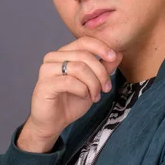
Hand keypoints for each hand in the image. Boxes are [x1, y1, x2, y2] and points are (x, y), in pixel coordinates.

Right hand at [17, 36, 122, 151]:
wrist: (53, 122)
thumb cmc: (70, 102)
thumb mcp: (93, 83)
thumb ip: (104, 68)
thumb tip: (119, 54)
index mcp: (64, 53)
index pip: (84, 41)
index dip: (101, 47)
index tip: (113, 57)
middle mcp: (53, 58)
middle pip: (84, 55)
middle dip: (101, 73)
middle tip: (106, 88)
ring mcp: (47, 70)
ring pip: (79, 68)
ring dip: (93, 84)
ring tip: (95, 96)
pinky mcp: (45, 84)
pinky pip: (70, 82)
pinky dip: (83, 90)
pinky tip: (85, 97)